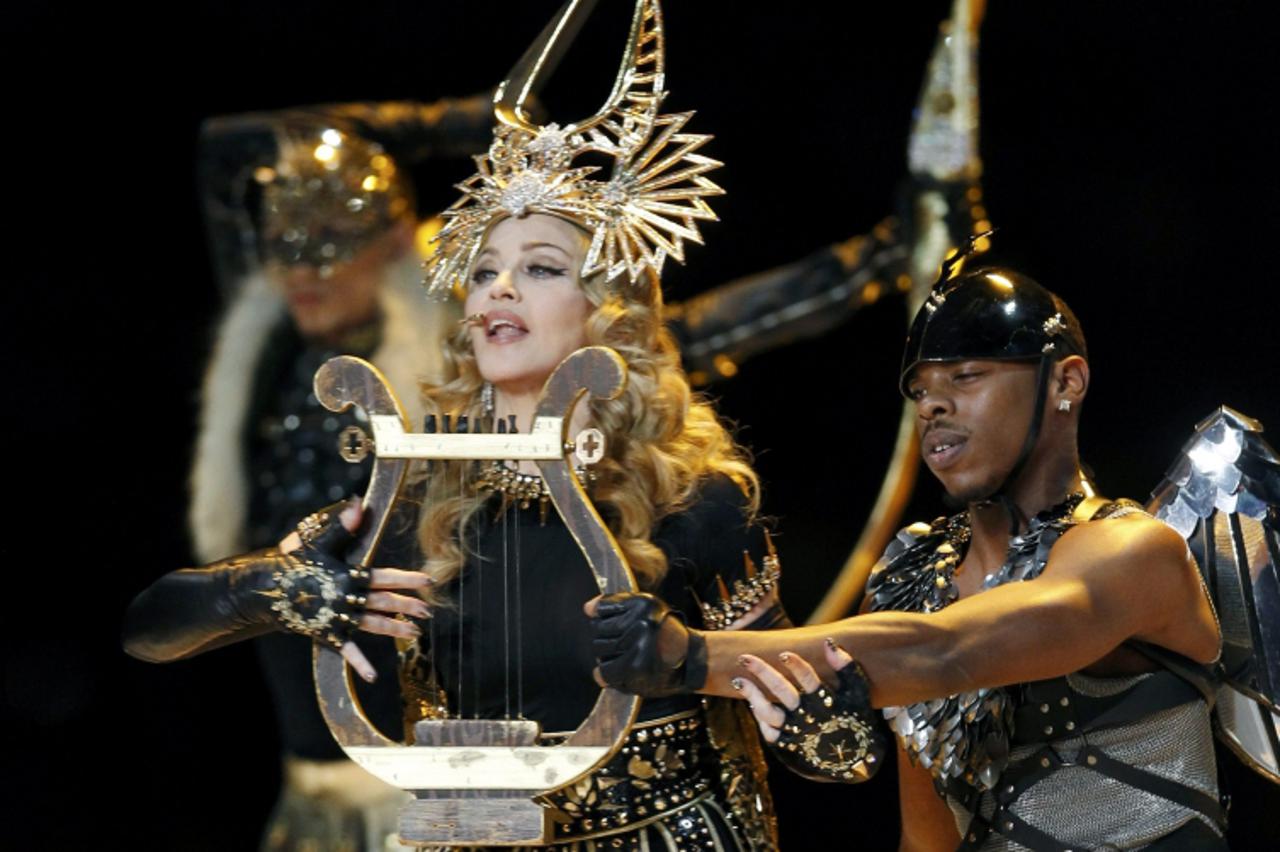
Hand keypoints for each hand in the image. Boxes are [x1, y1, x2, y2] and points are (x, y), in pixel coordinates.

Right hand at [276, 500, 431, 681]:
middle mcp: (345, 597)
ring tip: (415, 633)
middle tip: (428, 610)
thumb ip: (341, 526)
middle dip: (407, 605)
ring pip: (371, 624)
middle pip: (382, 601)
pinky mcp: (326, 633)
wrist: (264, 589)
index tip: (428, 582)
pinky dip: (359, 662)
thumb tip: (358, 504)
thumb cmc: (293, 562)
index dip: (406, 578)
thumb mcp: (317, 541)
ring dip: (394, 629)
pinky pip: (346, 650)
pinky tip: (372, 676)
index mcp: (347, 574)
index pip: (383, 576)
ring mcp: (337, 617)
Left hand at [585, 593, 707, 695]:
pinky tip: (616, 672)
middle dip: (605, 638)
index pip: (602, 607)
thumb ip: (617, 605)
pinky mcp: (635, 669)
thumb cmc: (664, 633)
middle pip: (597, 629)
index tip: (613, 624)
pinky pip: (604, 671)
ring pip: (599, 650)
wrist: (690, 660)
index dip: (602, 617)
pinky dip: (605, 674)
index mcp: (643, 604)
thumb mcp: (647, 609)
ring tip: (624, 657)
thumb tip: (587, 609)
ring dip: (606, 656)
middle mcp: (640, 623)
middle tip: (622, 644)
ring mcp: (637, 646)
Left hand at [733, 640, 884, 783]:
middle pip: (782, 692)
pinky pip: (768, 730)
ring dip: (752, 695)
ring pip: (769, 713)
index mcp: (826, 702)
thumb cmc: (854, 719)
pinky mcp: (787, 746)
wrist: (853, 762)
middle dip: (762, 672)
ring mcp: (796, 732)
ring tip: (738, 680)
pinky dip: (758, 715)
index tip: (783, 654)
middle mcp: (809, 717)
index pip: (809, 681)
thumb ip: (845, 667)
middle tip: (745, 657)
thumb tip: (828, 642)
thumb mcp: (856, 693)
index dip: (796, 666)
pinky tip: (751, 700)